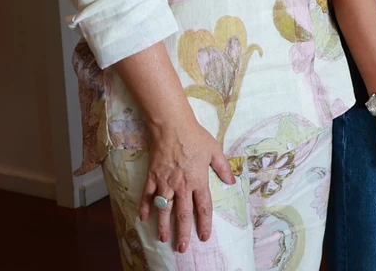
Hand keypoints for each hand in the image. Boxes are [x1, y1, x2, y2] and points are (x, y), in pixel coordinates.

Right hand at [138, 116, 234, 252]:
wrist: (172, 126)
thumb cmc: (195, 137)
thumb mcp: (214, 150)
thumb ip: (223, 168)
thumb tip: (232, 181)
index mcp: (198, 180)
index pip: (203, 207)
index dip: (204, 224)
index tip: (204, 237)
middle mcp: (181, 185)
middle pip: (182, 214)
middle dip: (183, 233)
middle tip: (181, 248)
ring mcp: (165, 182)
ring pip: (164, 209)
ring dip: (163, 226)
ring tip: (163, 239)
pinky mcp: (152, 177)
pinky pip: (147, 196)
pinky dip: (145, 207)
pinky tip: (143, 219)